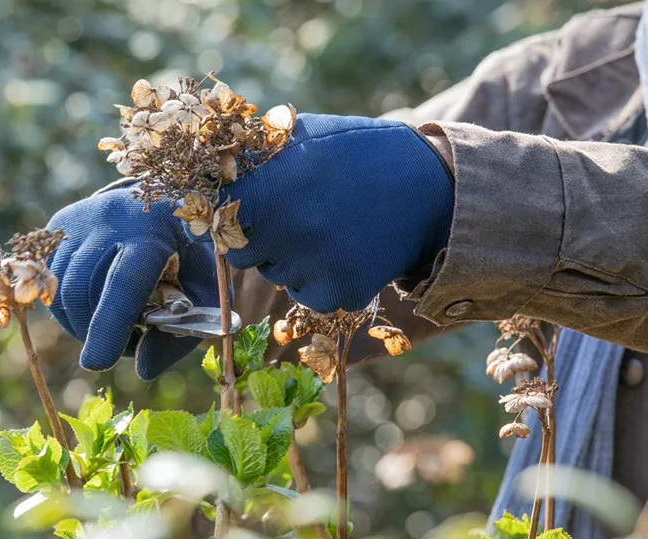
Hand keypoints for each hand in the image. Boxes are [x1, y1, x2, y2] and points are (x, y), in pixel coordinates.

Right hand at [46, 186, 217, 379]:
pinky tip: (95, 303)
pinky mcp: (58, 228)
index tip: (97, 363)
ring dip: (82, 323)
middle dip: (97, 332)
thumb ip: (178, 335)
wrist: (165, 201)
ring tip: (114, 322)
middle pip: (83, 291)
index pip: (124, 281)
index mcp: (154, 233)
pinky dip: (68, 307)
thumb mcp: (203, 293)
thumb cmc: (189, 255)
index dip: (109, 324)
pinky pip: (48, 283)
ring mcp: (77, 220)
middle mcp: (109, 219)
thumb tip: (142, 368)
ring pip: (60, 291)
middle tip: (127, 342)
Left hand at [220, 113, 454, 312]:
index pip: (216, 218)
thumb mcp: (307, 134)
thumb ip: (256, 153)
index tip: (248, 206)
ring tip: (328, 228)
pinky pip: (309, 295)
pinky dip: (321, 280)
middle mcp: (283, 230)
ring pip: (276, 275)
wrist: (433, 188)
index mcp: (267, 188)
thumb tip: (214, 166)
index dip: (229, 212)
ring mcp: (311, 266)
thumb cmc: (362, 153)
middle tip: (295, 217)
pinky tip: (345, 251)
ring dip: (291, 259)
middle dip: (259, 238)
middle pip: (242, 252)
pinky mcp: (339, 293)